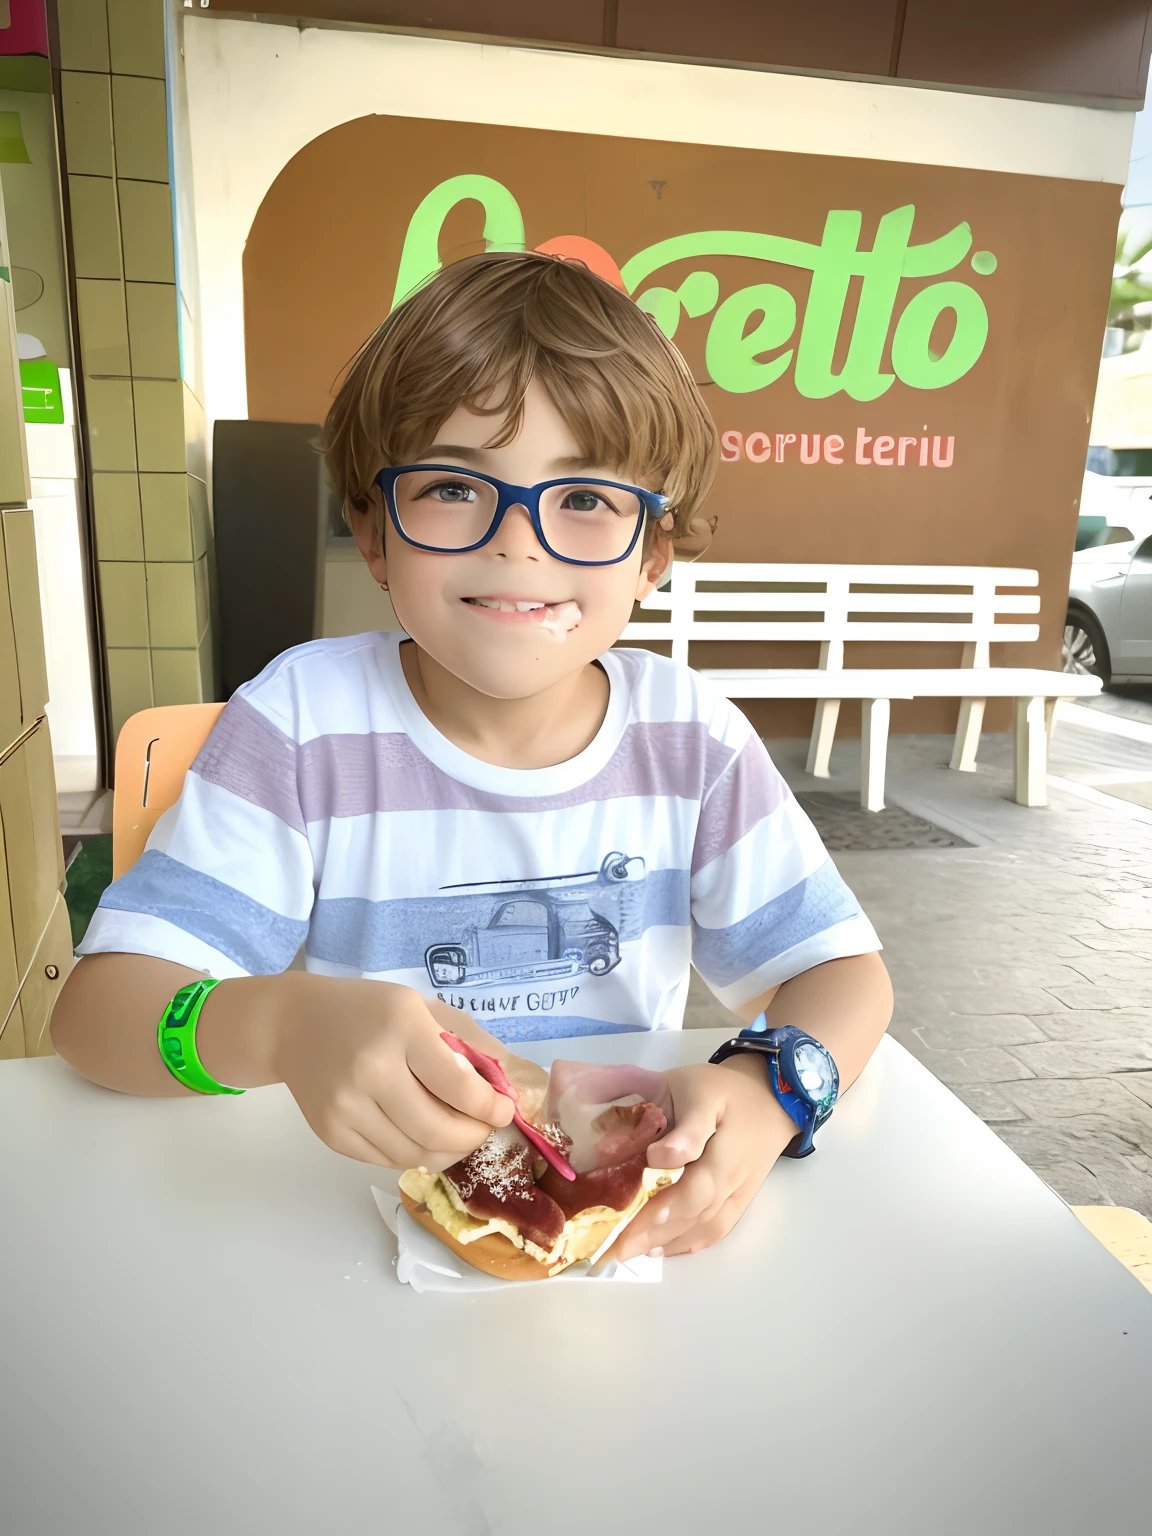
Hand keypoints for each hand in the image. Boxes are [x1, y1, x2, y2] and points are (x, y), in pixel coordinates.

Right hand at [268, 976, 516, 1168]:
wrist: (293, 1024)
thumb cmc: (367, 1011)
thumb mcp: (421, 1007)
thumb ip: (469, 1041)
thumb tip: (509, 1083)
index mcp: (400, 1029)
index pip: (458, 1087)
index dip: (490, 1107)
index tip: (503, 1109)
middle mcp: (370, 1070)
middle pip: (437, 1131)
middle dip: (473, 1137)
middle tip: (483, 1128)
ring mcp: (346, 1107)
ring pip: (414, 1155)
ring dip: (447, 1152)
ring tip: (457, 1135)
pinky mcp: (331, 1134)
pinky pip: (386, 1160)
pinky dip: (414, 1154)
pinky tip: (421, 1135)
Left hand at [613, 1056, 796, 1260]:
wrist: (769, 1103)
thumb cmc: (717, 1091)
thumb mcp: (690, 1083)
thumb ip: (660, 1107)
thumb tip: (639, 1149)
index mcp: (716, 1113)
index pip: (698, 1133)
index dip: (678, 1149)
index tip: (650, 1159)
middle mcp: (732, 1157)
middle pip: (700, 1192)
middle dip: (659, 1218)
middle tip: (620, 1238)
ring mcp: (740, 1184)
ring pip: (707, 1217)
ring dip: (669, 1237)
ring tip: (631, 1249)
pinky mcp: (742, 1201)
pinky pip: (718, 1228)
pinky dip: (689, 1242)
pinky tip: (659, 1249)